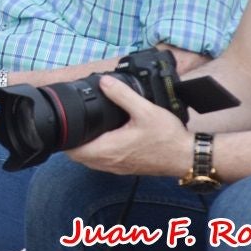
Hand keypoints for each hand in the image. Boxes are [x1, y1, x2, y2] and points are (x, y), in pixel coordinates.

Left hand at [64, 74, 192, 175]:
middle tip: (71, 124)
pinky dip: (97, 152)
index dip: (65, 140)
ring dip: (84, 148)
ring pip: (91, 161)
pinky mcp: (126, 168)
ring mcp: (118, 168)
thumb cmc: (167, 137)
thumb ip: (122, 95)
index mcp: (110, 149)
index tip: (64, 125)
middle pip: (79, 157)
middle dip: (72, 142)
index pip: (75, 151)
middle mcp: (110, 163)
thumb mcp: (144, 110)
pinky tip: (104, 138)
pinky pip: (103, 163)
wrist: (186, 156)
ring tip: (84, 130)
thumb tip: (104, 82)